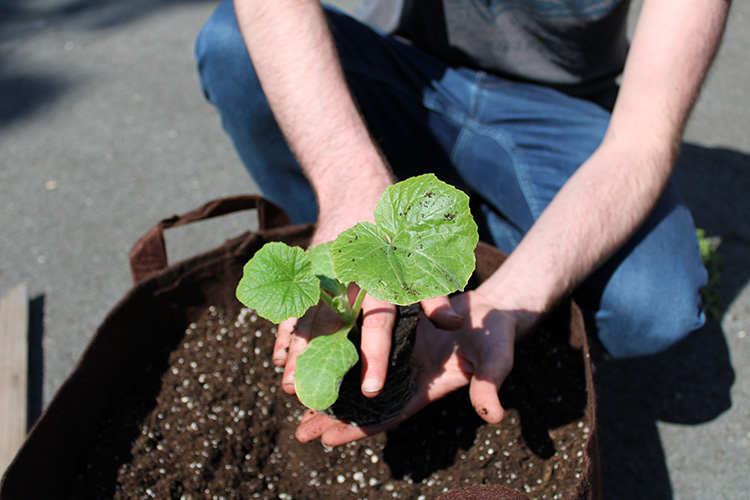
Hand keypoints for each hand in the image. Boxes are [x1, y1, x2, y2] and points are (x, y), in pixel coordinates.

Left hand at [293, 290, 534, 445]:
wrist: (491, 308)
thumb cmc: (495, 335)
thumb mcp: (496, 358)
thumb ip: (489, 383)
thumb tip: (493, 415)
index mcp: (423, 387)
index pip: (386, 415)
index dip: (358, 429)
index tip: (328, 441)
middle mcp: (403, 373)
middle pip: (362, 401)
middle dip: (332, 416)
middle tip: (299, 431)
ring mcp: (396, 351)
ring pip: (354, 373)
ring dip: (328, 384)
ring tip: (294, 398)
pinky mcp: (392, 325)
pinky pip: (359, 339)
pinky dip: (338, 347)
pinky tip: (312, 351)